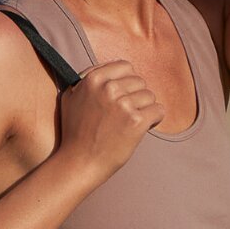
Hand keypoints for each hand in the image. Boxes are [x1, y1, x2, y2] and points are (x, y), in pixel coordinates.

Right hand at [57, 59, 162, 182]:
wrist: (80, 162)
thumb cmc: (74, 133)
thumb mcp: (70, 98)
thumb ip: (85, 80)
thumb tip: (105, 68)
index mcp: (93, 79)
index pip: (125, 66)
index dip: (127, 81)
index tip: (124, 94)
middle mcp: (108, 88)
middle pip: (139, 82)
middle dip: (136, 96)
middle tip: (126, 113)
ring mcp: (123, 105)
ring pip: (150, 96)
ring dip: (145, 109)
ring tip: (131, 122)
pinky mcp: (136, 121)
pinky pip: (159, 110)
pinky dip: (155, 119)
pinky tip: (143, 127)